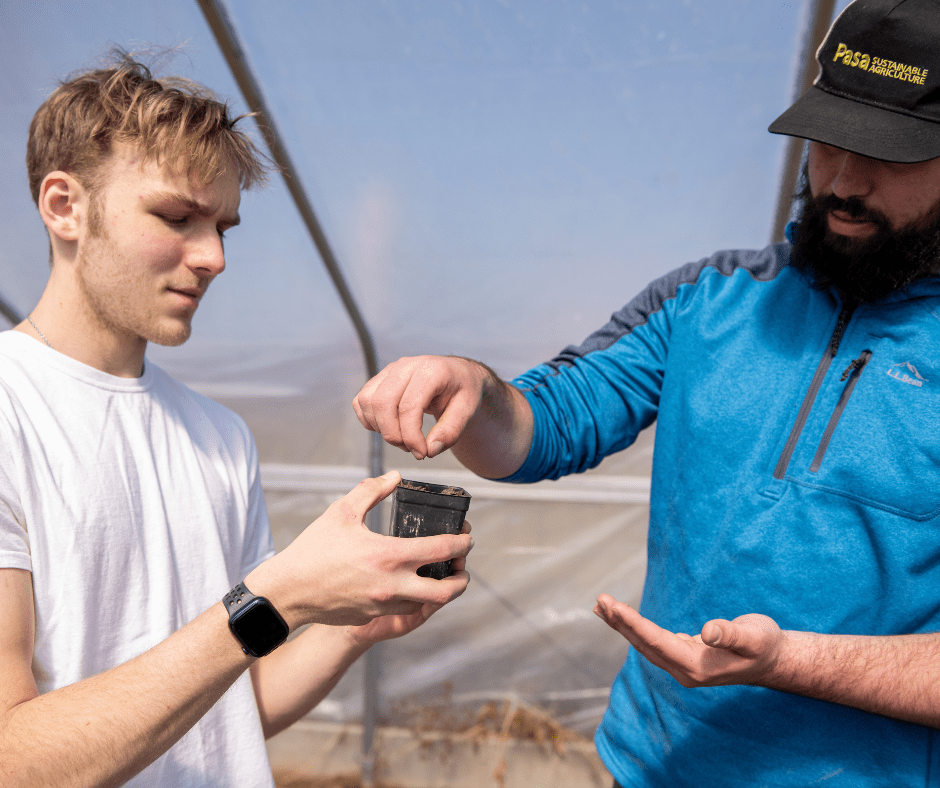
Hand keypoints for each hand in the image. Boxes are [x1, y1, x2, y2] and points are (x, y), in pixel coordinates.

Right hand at [247, 472, 472, 628]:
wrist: (288, 592)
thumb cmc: (314, 549)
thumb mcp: (342, 512)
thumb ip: (372, 491)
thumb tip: (394, 476)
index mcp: (389, 555)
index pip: (441, 551)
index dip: (461, 543)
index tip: (467, 537)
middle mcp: (392, 585)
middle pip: (445, 592)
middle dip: (461, 579)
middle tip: (462, 566)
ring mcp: (383, 605)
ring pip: (426, 604)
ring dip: (439, 591)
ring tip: (440, 575)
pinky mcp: (372, 616)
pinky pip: (404, 610)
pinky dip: (415, 599)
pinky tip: (411, 584)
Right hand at [353, 355, 491, 459]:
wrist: (458, 375)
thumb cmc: (463, 390)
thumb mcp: (467, 410)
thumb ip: (450, 431)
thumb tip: (430, 449)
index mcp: (431, 371)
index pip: (409, 406)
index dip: (411, 436)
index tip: (422, 453)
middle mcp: (406, 366)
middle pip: (383, 404)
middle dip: (393, 435)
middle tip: (411, 449)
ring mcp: (390, 370)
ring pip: (368, 402)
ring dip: (380, 428)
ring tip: (403, 438)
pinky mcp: (380, 378)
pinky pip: (361, 401)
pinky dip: (369, 420)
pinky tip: (389, 428)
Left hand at [593, 594, 783, 687]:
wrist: (774, 659)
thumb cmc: (765, 644)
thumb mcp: (754, 636)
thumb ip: (731, 633)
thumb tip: (707, 630)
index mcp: (696, 667)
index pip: (657, 642)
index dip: (634, 624)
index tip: (614, 606)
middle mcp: (684, 671)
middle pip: (645, 645)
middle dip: (621, 622)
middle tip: (601, 600)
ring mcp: (682, 666)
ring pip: (645, 644)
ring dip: (623, 625)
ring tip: (601, 606)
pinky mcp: (682, 657)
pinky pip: (651, 642)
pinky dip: (634, 628)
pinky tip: (621, 617)